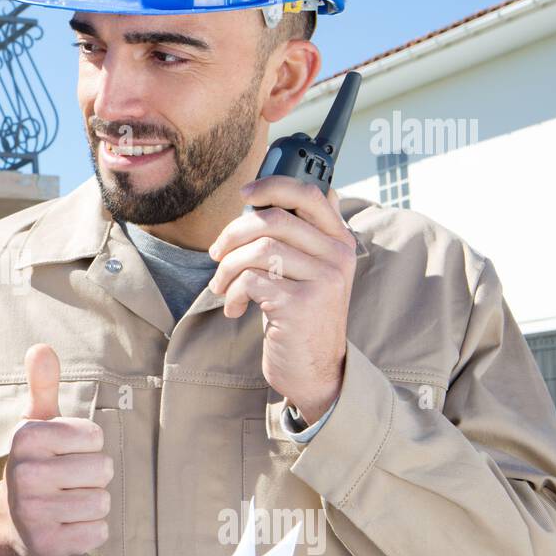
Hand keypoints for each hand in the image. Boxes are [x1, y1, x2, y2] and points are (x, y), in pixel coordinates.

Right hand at [0, 344, 112, 555]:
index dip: (88, 446)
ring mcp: (33, 511)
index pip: (95, 436)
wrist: (13, 520)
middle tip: (69, 481)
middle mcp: (24, 473)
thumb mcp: (38, 422)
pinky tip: (69, 525)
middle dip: (94, 477)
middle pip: (103, 469)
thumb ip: (43, 384)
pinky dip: (91, 531)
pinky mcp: (46, 544)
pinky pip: (98, 532)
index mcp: (26, 437)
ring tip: (68, 502)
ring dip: (93, 504)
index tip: (65, 453)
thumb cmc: (38, 461)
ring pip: (102, 502)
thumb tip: (41, 347)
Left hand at [207, 178, 357, 423]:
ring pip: (259, 250)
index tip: (244, 195)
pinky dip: (232, 292)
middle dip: (232, 234)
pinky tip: (234, 308)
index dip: (273, 185)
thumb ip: (298, 236)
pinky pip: (251, 280)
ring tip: (221, 286)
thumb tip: (266, 198)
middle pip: (273, 220)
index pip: (311, 193)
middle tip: (216, 254)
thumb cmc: (301, 316)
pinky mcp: (302, 304)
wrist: (315, 370)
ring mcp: (324, 280)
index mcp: (339, 241)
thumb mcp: (309, 272)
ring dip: (227, 267)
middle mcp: (338, 256)